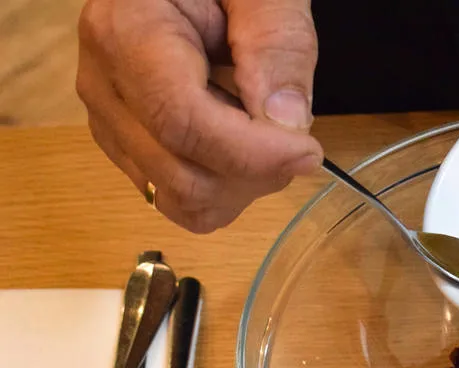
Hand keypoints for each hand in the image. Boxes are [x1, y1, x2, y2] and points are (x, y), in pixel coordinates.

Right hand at [77, 0, 323, 231]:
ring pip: (180, 201)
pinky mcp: (125, 145)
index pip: (182, 123)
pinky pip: (178, 198)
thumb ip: (277, 43)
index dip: (254, 154)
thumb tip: (286, 122)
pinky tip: (240, 140)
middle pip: (182, 176)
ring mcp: (109, 122)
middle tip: (294, 136)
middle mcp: (104, 84)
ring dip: (241, 186)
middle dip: (255, 174)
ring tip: (263, 132)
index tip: (309, 150)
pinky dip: (224, 187)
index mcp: (126, 31)